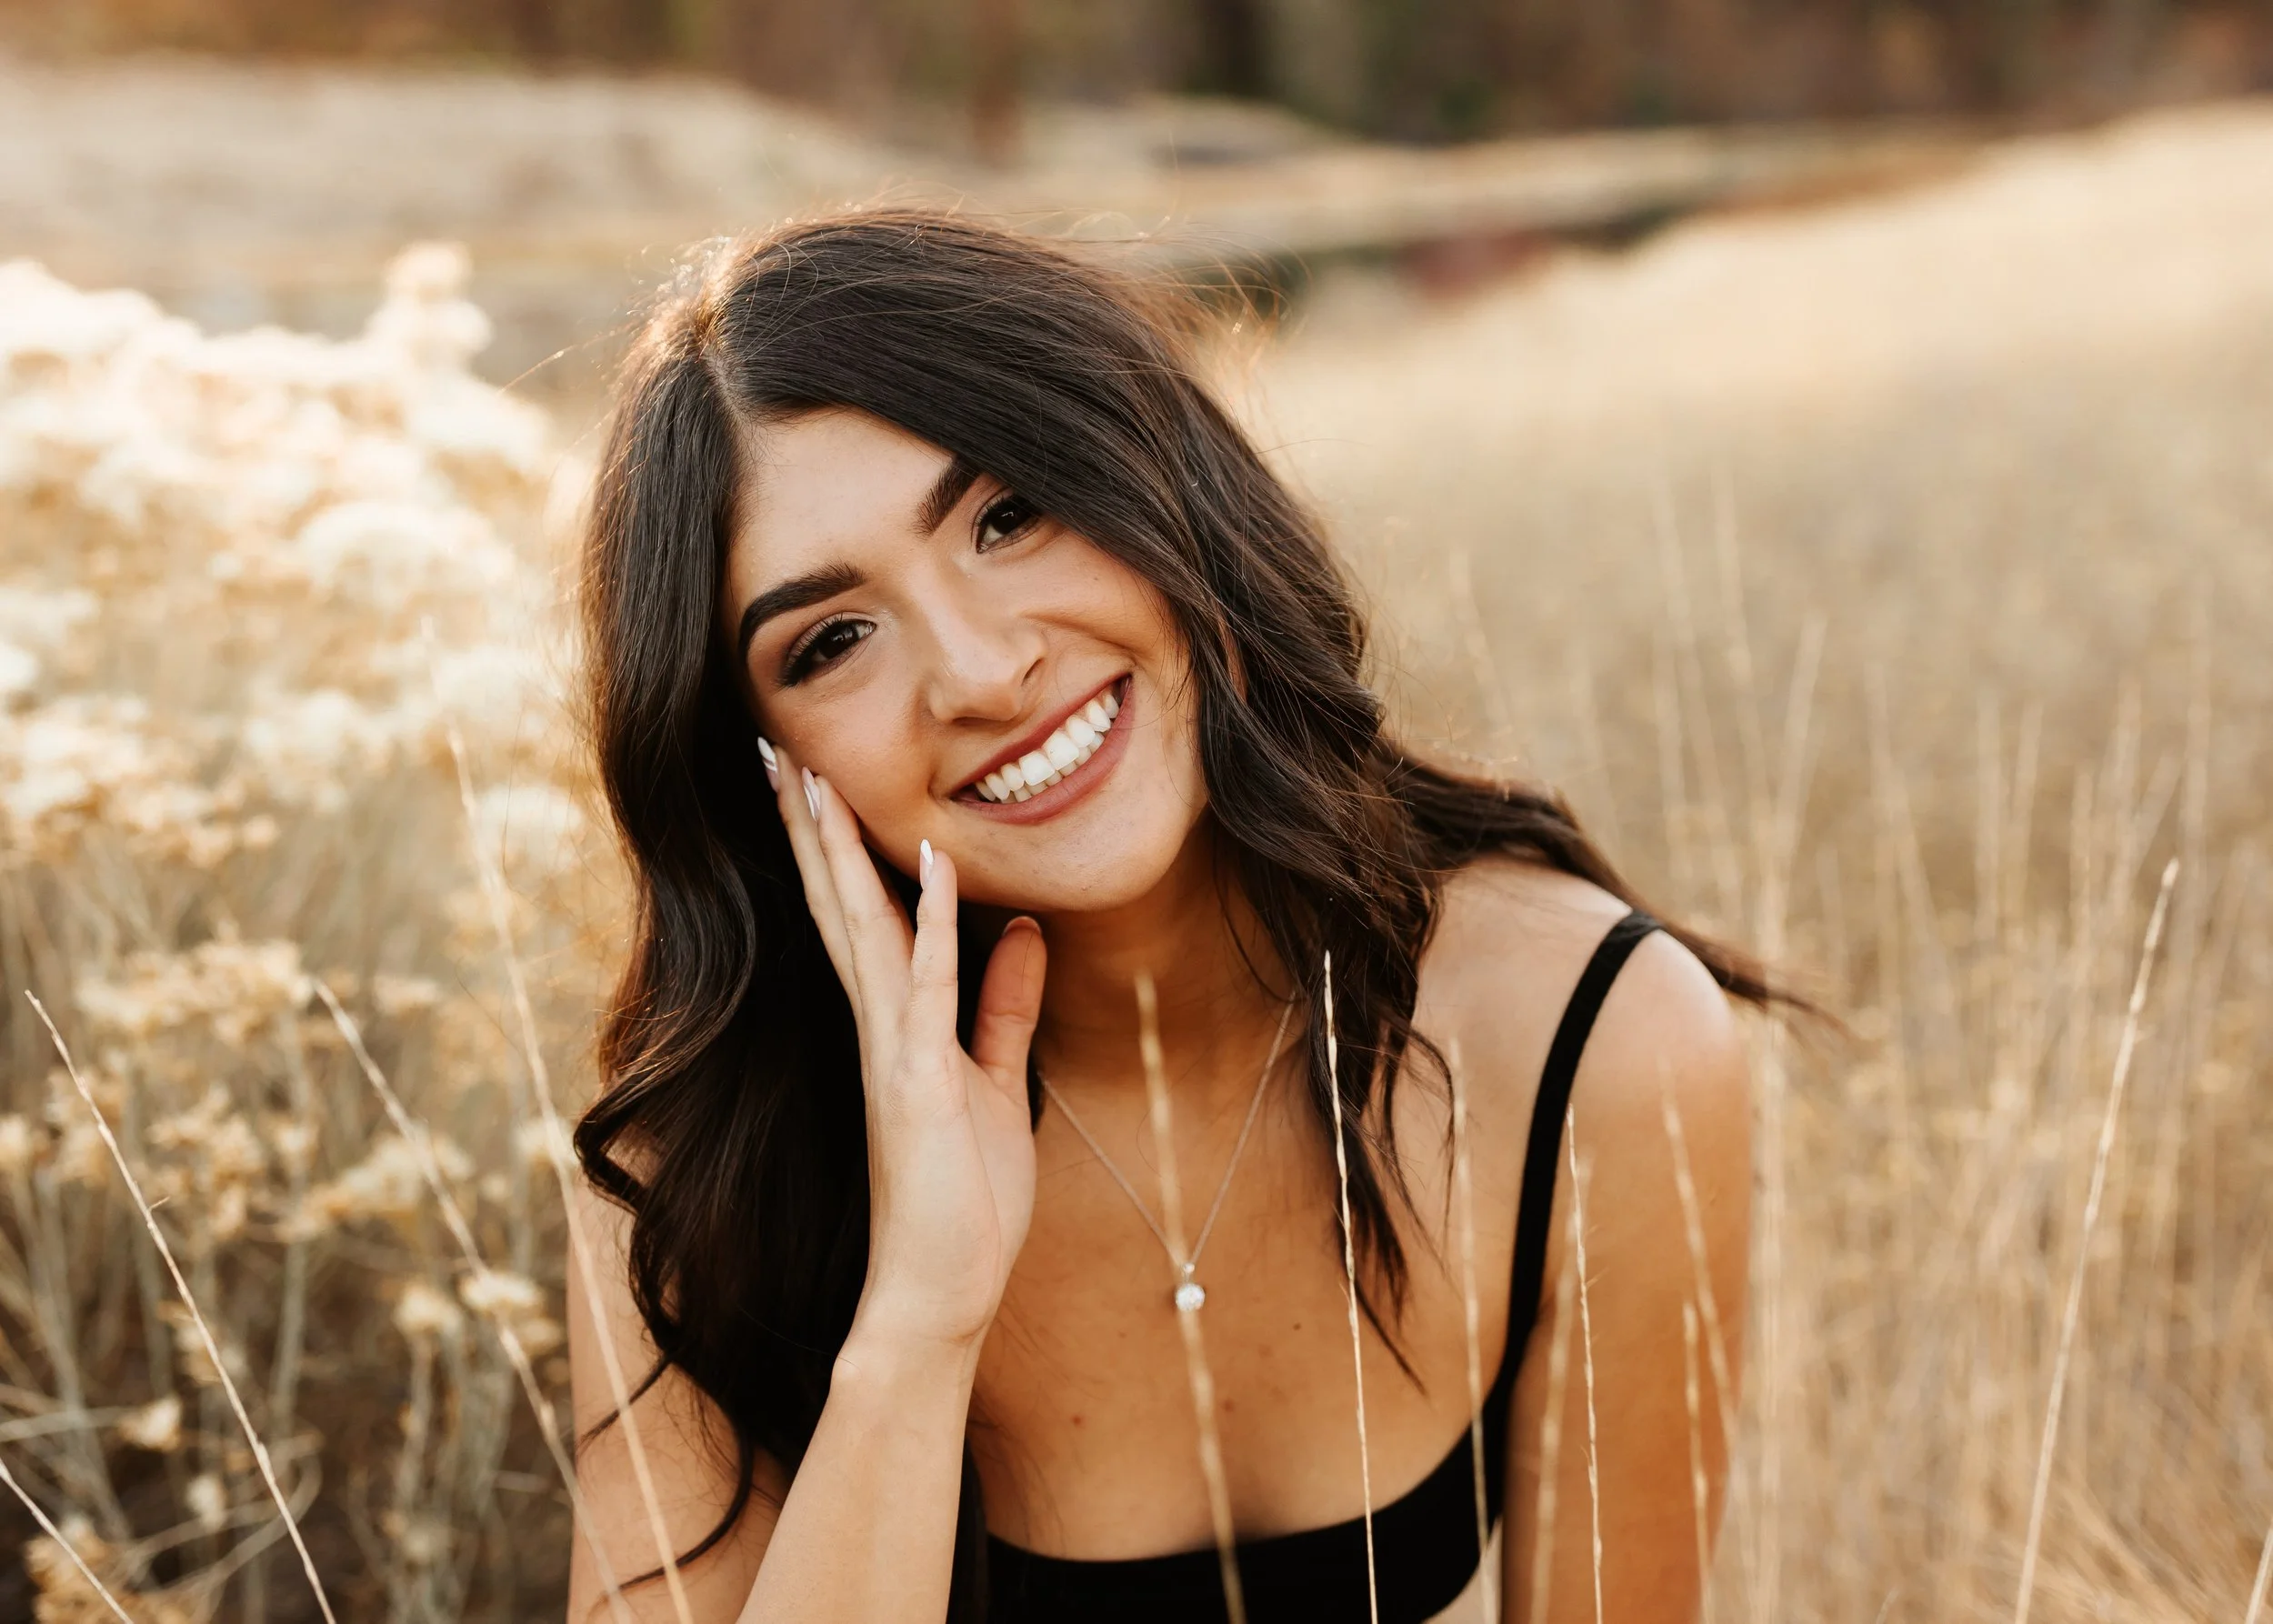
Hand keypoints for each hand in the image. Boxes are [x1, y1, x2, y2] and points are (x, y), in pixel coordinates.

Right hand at [770, 744, 1047, 1353]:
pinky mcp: (916, 1082)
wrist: (942, 1293)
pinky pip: (922, 984)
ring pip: (860, 929)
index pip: (859, 916)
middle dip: (807, 828)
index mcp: (893, 1025)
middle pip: (837, 906)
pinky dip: (927, 920)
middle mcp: (878, 1027)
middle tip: (775, 748)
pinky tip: (928, 861)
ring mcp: (890, 1051)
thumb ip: (1005, 1008)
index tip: (811, 779)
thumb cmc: (965, 1199)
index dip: (835, 847)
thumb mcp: (998, 1083)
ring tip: (811, 777)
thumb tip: (1024, 930)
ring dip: (838, 852)